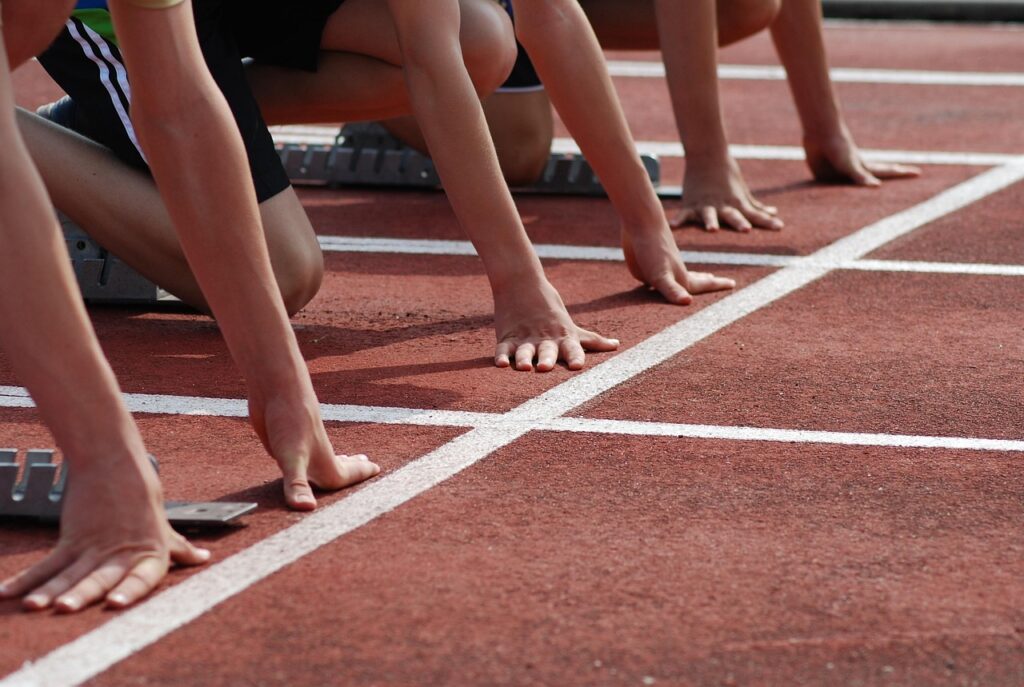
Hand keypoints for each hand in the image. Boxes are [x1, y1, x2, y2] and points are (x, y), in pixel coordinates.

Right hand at [0, 455, 208, 612]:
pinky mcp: (72, 538)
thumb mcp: (163, 527)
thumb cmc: (142, 498)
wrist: (114, 462)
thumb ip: (179, 548)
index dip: (129, 591)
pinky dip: (26, 580)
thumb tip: (204, 559)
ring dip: (49, 591)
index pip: (142, 577)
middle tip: (65, 609)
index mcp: (151, 554)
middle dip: (81, 595)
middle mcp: (122, 553)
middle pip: (99, 578)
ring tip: (33, 606)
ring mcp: (94, 546)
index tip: (114, 604)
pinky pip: (47, 564)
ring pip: (70, 573)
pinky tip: (6, 594)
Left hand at [249, 392, 380, 510]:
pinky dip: (308, 459)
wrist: (275, 387)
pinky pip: (300, 456)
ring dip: (334, 462)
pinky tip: (303, 454)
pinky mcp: (283, 440)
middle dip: (353, 469)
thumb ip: (297, 485)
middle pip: (339, 466)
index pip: (345, 476)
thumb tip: (307, 510)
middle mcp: (314, 455)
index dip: (361, 476)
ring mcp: (300, 447)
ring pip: (321, 460)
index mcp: (323, 463)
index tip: (378, 469)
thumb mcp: (291, 458)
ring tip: (345, 458)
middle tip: (367, 464)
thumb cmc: (289, 420)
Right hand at [493, 279, 618, 371]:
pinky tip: (500, 364)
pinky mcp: (507, 337)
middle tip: (545, 368)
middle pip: (547, 351)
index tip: (578, 367)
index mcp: (563, 338)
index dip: (575, 357)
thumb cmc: (551, 310)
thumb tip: (617, 345)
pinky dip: (501, 356)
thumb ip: (592, 341)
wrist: (522, 284)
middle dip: (547, 359)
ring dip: (524, 359)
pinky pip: (503, 348)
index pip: (572, 349)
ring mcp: (525, 339)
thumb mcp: (572, 327)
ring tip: (524, 367)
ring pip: (524, 351)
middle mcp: (545, 340)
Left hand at [623, 223, 735, 303]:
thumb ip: (672, 290)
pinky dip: (663, 277)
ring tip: (699, 276)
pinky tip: (658, 278)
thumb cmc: (652, 250)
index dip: (718, 285)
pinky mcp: (646, 264)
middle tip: (717, 280)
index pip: (703, 285)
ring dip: (689, 278)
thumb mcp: (661, 275)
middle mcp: (674, 273)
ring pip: (679, 276)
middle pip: (694, 281)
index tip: (733, 283)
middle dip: (706, 283)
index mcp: (681, 279)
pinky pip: (658, 275)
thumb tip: (687, 301)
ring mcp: (661, 267)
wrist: (641, 221)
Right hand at [672, 154, 783, 231]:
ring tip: (712, 230)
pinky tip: (674, 226)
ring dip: (711, 221)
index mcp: (737, 204)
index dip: (766, 221)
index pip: (755, 215)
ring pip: (709, 214)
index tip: (779, 227)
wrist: (707, 155)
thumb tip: (774, 213)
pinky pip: (685, 214)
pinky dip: (679, 220)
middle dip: (739, 222)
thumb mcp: (742, 192)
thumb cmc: (727, 176)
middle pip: (733, 215)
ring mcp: (706, 205)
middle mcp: (723, 205)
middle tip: (746, 230)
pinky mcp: (690, 204)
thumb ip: (756, 206)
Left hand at [804, 128, 920, 185]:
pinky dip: (838, 193)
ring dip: (864, 190)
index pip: (888, 172)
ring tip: (875, 189)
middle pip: (877, 177)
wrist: (820, 135)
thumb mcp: (850, 165)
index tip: (919, 173)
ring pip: (855, 186)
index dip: (903, 174)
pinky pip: (834, 190)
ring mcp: (842, 175)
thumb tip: (877, 187)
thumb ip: (861, 177)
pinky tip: (837, 195)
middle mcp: (855, 172)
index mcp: (865, 168)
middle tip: (905, 175)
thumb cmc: (837, 148)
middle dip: (891, 177)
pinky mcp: (826, 178)